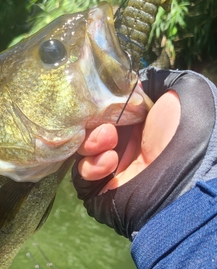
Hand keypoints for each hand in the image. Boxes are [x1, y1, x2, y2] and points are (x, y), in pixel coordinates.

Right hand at [72, 67, 216, 238]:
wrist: (184, 180)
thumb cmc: (187, 132)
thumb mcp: (185, 88)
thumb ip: (156, 79)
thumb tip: (129, 84)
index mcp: (143, 122)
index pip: (108, 106)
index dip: (101, 100)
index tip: (100, 98)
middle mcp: (126, 144)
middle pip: (90, 126)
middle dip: (92, 121)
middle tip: (105, 123)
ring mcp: (112, 168)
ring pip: (82, 149)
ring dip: (91, 141)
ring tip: (107, 142)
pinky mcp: (100, 190)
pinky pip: (81, 176)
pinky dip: (91, 166)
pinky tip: (109, 164)